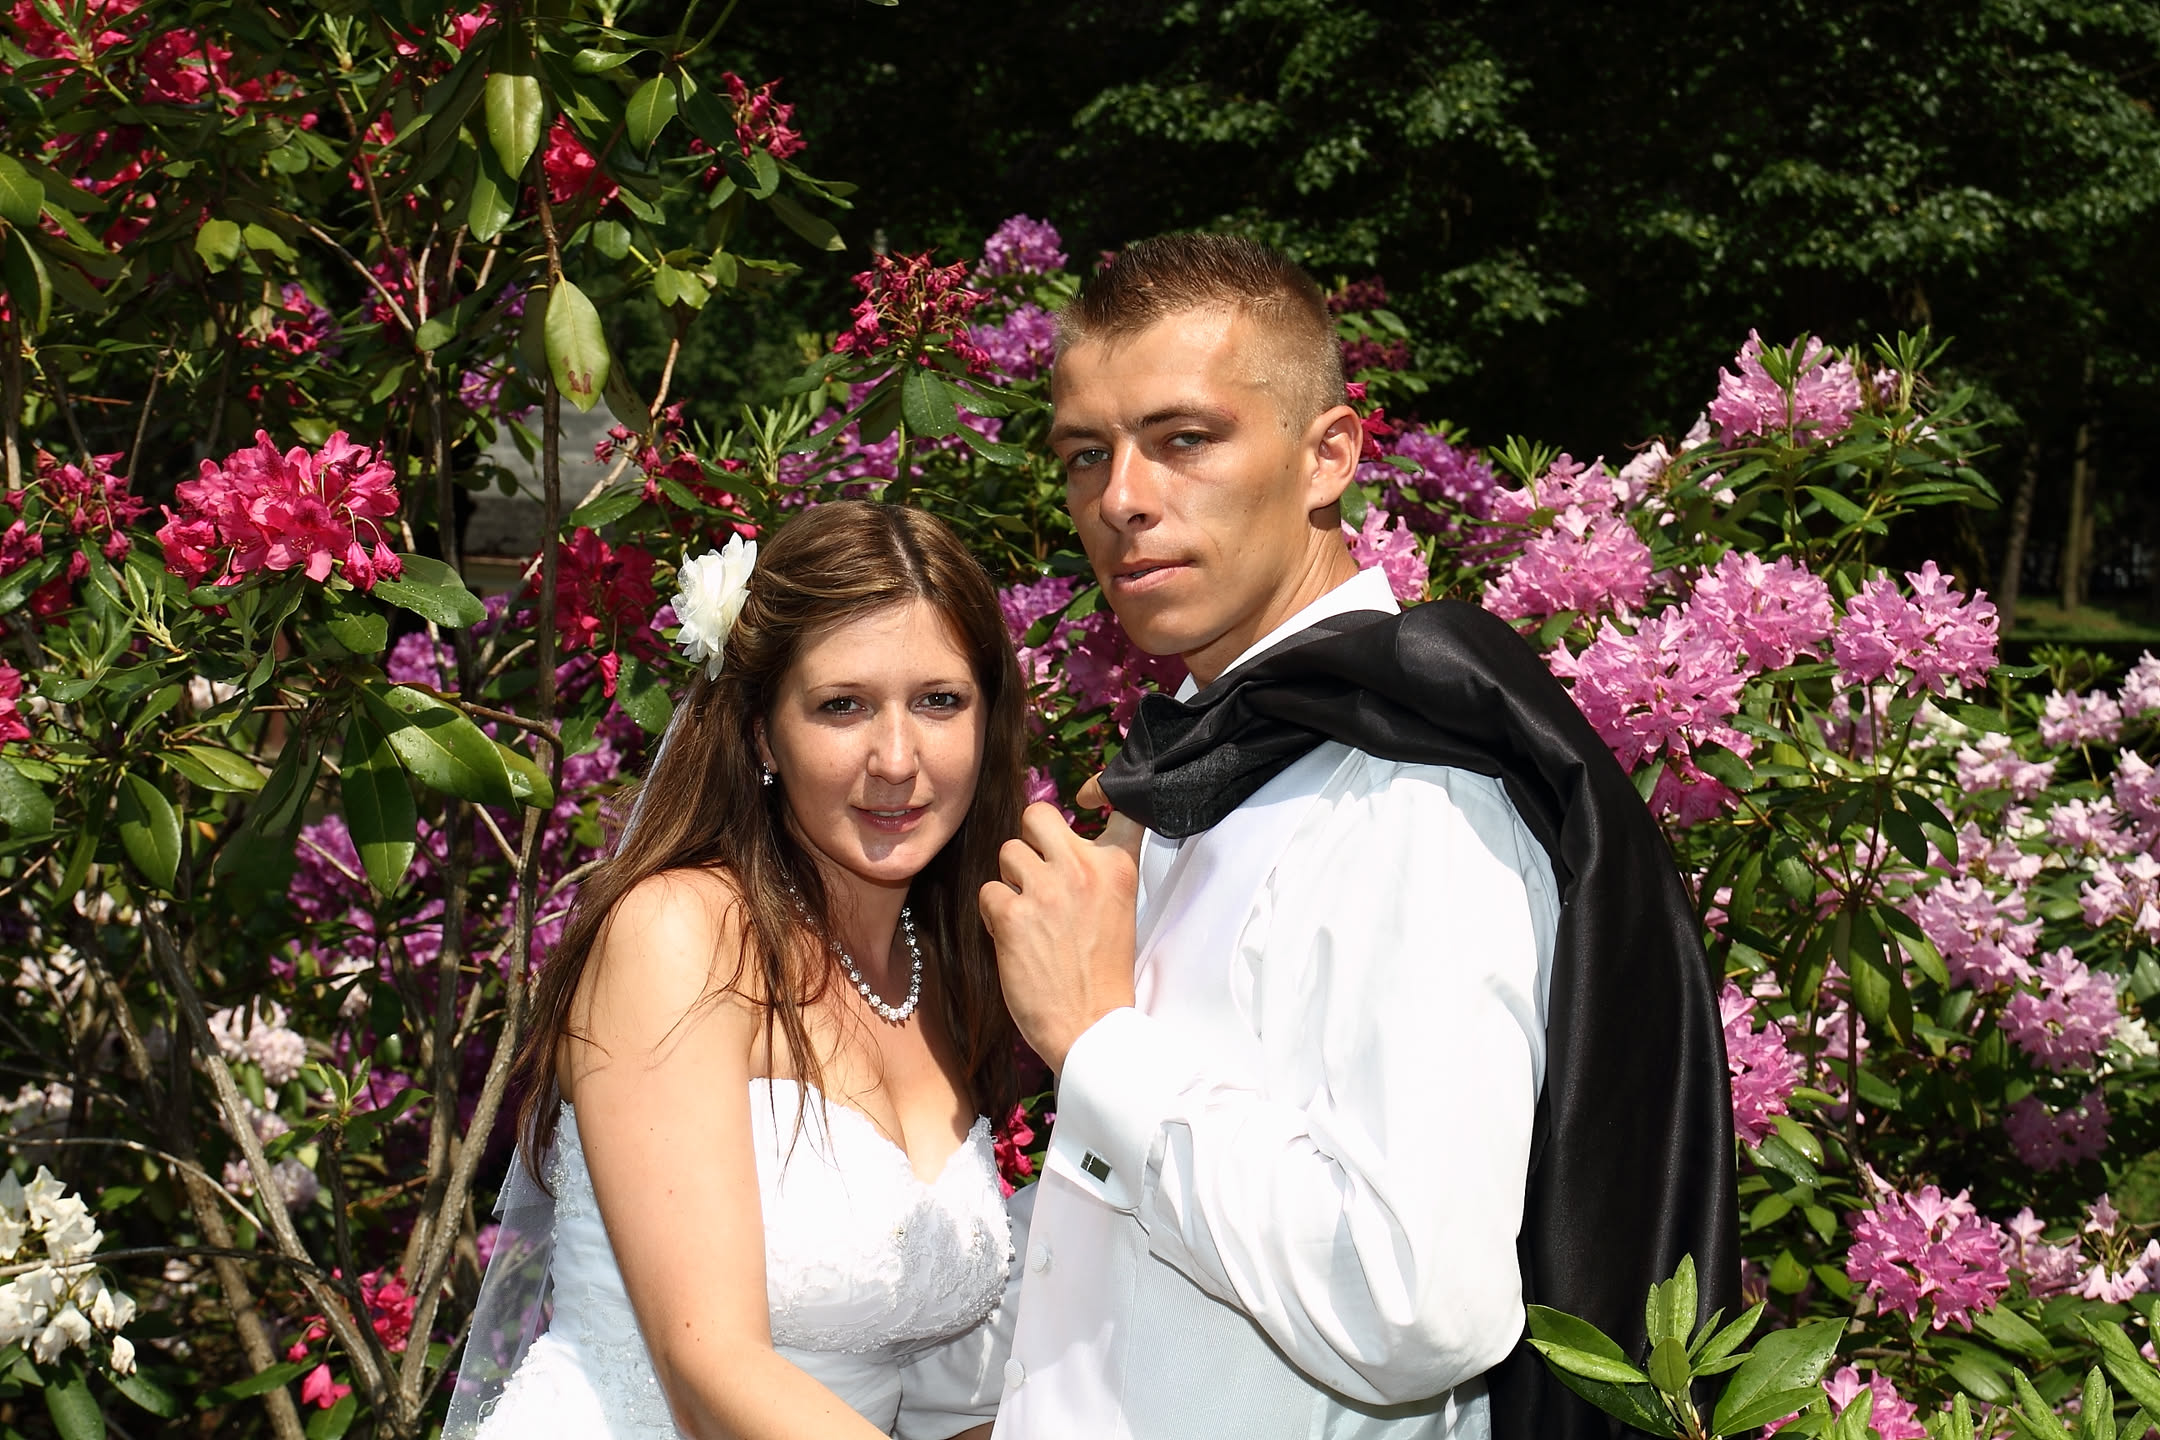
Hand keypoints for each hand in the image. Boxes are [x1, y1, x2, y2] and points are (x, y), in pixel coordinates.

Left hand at [979, 797, 1142, 1074]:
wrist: (1092, 1026)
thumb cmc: (1102, 973)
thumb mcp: (1119, 909)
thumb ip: (1096, 870)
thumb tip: (1058, 838)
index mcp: (1117, 867)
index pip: (1119, 805)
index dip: (1101, 791)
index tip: (1091, 795)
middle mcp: (1083, 868)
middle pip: (1038, 814)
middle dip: (1030, 839)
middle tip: (1037, 872)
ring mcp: (1047, 889)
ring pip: (1006, 853)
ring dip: (1010, 881)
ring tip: (1029, 916)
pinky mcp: (1013, 915)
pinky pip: (988, 892)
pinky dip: (994, 914)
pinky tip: (1014, 938)